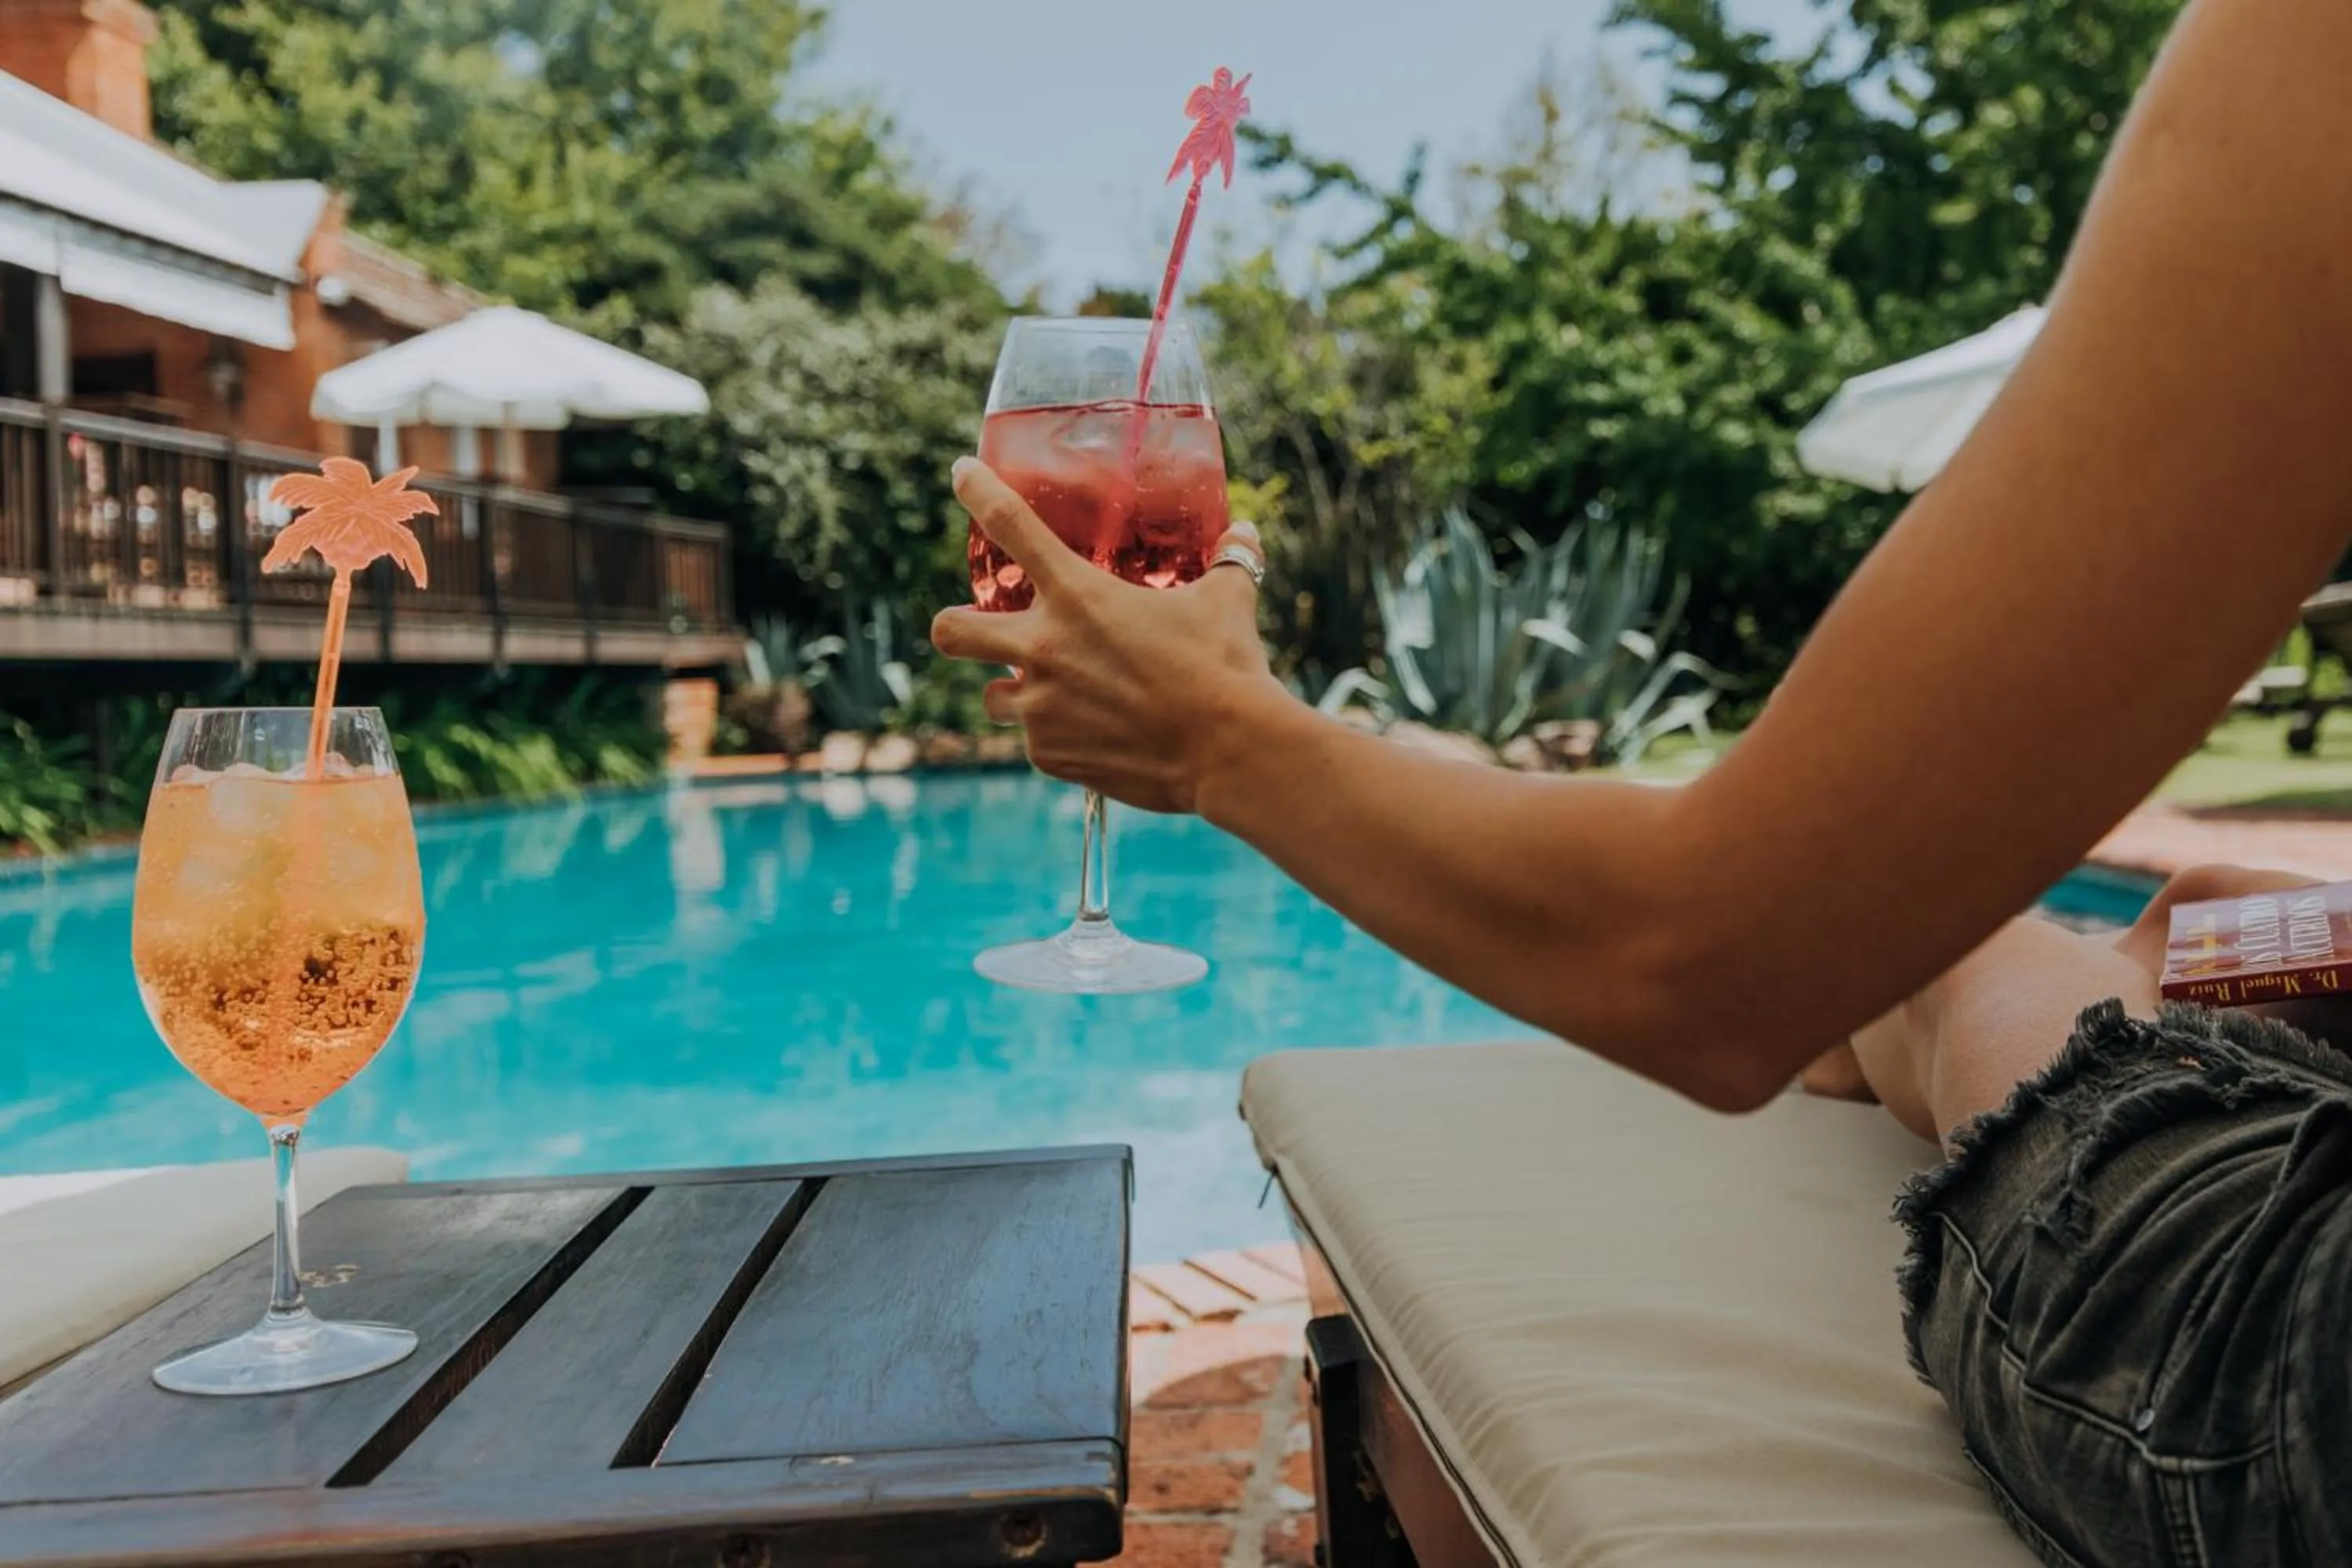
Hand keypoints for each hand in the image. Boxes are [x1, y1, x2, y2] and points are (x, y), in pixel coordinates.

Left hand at [929, 457, 1281, 813]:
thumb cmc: (1226, 667)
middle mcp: (1044, 648)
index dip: (976, 491)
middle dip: (953, 625)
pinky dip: (1058, 736)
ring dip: (1014, 691)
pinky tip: (1096, 735)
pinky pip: (1036, 742)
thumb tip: (1244, 532)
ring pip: (992, 697)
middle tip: (974, 628)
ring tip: (1054, 694)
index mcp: (1078, 594)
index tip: (961, 475)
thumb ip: (1228, 561)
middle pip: (950, 631)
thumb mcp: (1227, 601)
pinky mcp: (1050, 755)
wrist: (1228, 751)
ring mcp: (1040, 707)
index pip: (1009, 524)